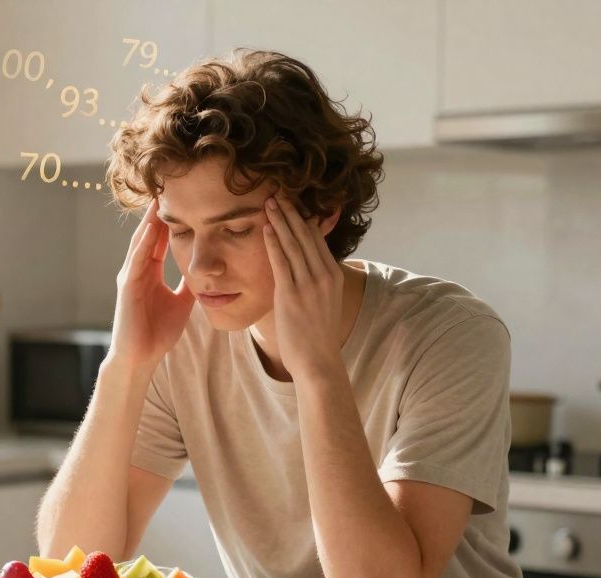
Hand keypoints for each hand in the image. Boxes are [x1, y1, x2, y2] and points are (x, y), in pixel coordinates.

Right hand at [109, 199, 195, 369]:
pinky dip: (144, 243)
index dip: (169, 221)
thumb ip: (190, 285)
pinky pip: (136, 260)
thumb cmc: (157, 334)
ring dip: (149, 221)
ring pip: (141, 242)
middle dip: (157, 213)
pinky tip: (151, 227)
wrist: (140, 358)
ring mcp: (130, 277)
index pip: (159, 240)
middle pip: (148, 235)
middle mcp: (137, 270)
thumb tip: (207, 271)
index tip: (182, 200)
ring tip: (159, 198)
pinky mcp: (127, 287)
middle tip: (168, 187)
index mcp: (149, 274)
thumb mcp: (182, 303)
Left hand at [262, 194, 344, 378]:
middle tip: (278, 193)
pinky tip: (267, 228)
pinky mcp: (292, 294)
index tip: (292, 203)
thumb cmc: (315, 335)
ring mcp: (309, 284)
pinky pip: (282, 262)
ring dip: (281, 221)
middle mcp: (324, 275)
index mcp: (333, 275)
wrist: (318, 361)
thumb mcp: (322, 302)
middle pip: (306, 236)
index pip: (317, 239)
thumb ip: (314, 281)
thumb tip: (301, 268)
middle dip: (291, 213)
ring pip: (294, 244)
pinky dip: (274, 242)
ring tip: (269, 202)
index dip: (303, 219)